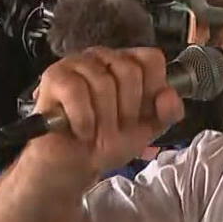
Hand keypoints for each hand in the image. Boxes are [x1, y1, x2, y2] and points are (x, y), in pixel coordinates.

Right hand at [25, 47, 184, 177]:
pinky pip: (76, 91)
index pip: (151, 59)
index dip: (151, 91)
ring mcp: (77, 63)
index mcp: (128, 63)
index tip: (140, 115)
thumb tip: (168, 95)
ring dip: (104, 120)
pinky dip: (83, 120)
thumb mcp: (148, 129)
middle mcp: (103, 57)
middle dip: (127, 111)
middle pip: (129, 71)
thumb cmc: (106, 141)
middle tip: (115, 127)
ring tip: (96, 131)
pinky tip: (81, 131)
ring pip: (103, 83)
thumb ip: (167, 112)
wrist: (74, 164)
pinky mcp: (54, 76)